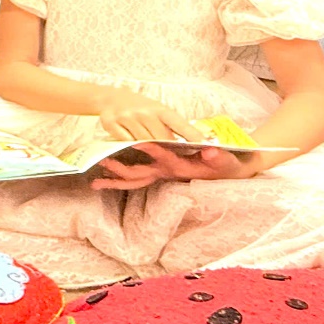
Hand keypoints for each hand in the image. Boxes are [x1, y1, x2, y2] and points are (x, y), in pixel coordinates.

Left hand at [90, 144, 256, 190]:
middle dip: (120, 168)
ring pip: (134, 180)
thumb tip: (210, 151)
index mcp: (180, 166)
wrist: (228, 172)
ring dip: (115, 181)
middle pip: (140, 174)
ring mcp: (161, 174)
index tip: (135, 140)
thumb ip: (217, 156)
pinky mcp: (159, 173)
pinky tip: (104, 179)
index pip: (162, 156)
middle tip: (102, 161)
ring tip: (95, 183)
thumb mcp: (225, 160)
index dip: (150, 148)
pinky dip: (120, 180)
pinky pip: (136, 180)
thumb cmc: (225, 165)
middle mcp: (166, 172)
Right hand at [97, 89, 203, 142]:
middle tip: (174, 157)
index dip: (193, 136)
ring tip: (152, 151)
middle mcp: (144, 113)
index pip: (180, 124)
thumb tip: (200, 140)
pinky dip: (130, 145)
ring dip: (149, 148)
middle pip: (161, 138)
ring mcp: (127, 117)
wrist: (111, 97)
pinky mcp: (111, 123)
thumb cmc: (142, 107)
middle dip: (168, 148)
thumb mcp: (159, 111)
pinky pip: (124, 142)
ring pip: (143, 142)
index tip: (206, 145)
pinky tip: (131, 145)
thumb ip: (174, 126)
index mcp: (160, 109)